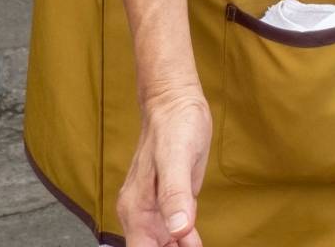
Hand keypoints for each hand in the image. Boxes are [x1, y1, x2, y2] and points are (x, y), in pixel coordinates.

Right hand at [116, 84, 210, 246]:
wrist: (175, 102)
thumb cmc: (174, 125)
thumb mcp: (176, 157)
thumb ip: (175, 195)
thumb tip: (179, 230)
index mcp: (136, 209)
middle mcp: (141, 213)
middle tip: (196, 246)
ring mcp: (154, 208)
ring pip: (163, 245)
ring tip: (198, 245)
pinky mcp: (170, 200)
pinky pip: (174, 231)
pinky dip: (184, 242)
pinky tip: (196, 243)